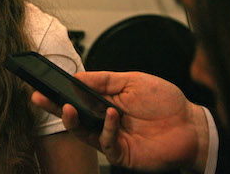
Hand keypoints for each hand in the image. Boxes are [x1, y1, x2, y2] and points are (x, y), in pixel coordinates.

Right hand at [32, 71, 209, 172]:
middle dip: (54, 107)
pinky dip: (107, 128)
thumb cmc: (165, 102)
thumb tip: (77, 76)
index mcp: (105, 102)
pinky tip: (112, 115)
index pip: (77, 97)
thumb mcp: (133, 80)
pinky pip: (106, 143)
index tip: (44, 83)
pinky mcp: (122, 153)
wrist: (191, 125)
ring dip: (73, 120)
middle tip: (38, 97)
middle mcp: (104, 120)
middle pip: (74, 115)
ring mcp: (112, 138)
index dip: (60, 91)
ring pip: (83, 133)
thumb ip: (105, 80)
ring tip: (68, 107)